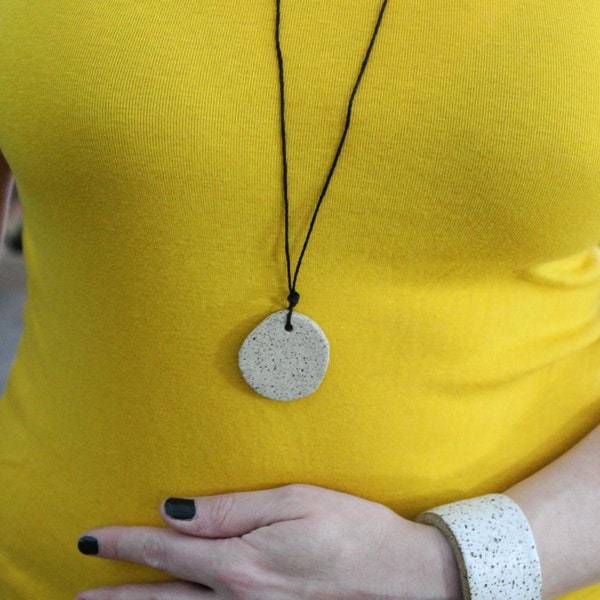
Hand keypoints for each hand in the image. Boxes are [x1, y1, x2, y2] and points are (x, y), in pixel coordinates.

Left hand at [75, 484, 459, 599]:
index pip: (167, 549)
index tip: (92, 539)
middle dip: (117, 596)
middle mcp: (239, 598)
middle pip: (162, 597)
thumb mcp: (293, 501)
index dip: (126, 544)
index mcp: (241, 562)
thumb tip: (176, 511)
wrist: (400, 578)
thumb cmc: (351, 529)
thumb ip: (231, 509)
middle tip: (79, 595)